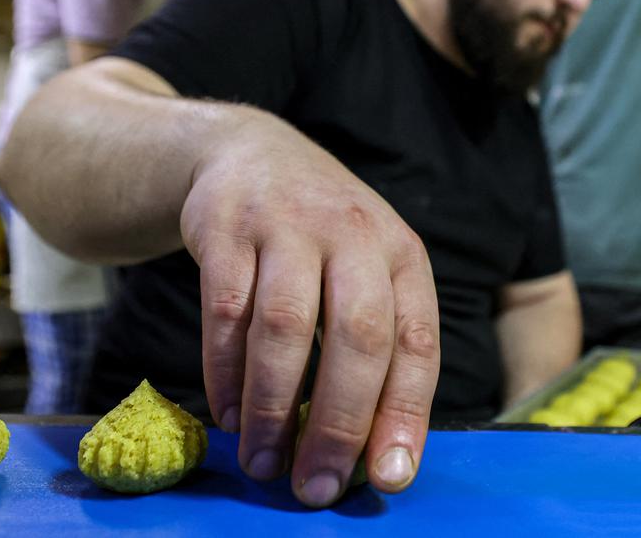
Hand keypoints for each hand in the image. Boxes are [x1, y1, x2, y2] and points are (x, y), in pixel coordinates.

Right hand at [181, 110, 440, 506]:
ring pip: (284, 326)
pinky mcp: (226, 227)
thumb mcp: (366, 270)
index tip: (389, 475)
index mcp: (400, 254)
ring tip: (264, 462)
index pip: (416, 342)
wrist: (247, 154)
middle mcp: (352, 234)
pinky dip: (224, 371)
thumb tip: (375, 452)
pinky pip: (224, 310)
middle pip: (357, 336)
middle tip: (316, 486)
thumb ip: (376, 345)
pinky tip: (228, 413)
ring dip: (273, 405)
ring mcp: (286, 225)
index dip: (404, 413)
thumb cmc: (319, 237)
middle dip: (337, 422)